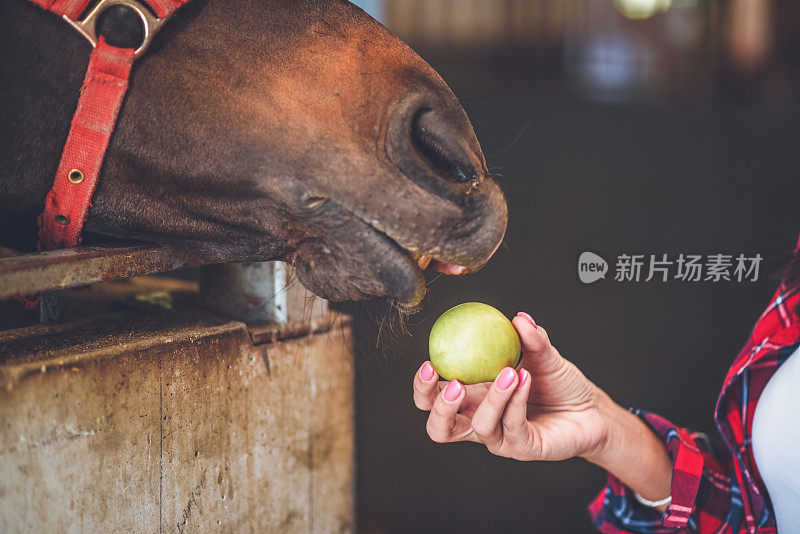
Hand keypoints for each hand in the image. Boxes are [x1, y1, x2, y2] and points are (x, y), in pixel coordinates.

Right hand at [413, 312, 610, 460]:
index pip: (434, 398)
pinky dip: (516, 400)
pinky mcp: (522, 448)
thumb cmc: (559, 385)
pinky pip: (512, 426)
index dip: (423, 387)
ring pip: (479, 425)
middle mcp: (480, 420)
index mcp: (473, 398)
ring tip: (510, 372)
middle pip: (440, 428)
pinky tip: (525, 379)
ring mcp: (500, 438)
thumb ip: (531, 339)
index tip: (429, 363)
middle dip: (438, 407)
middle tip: (452, 382)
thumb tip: (519, 317)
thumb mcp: (544, 356)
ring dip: (493, 397)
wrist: (591, 411)